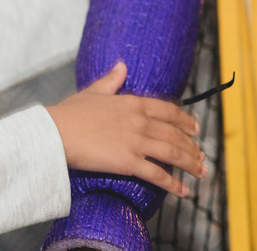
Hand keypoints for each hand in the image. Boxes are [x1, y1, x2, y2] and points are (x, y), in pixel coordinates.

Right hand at [45, 62, 204, 196]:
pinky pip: (158, 175)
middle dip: (192, 147)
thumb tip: (122, 66)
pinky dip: (174, 184)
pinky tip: (183, 191)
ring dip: (190, 164)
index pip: (168, 111)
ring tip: (200, 172)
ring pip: (173, 154)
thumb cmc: (69, 112)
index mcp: (132, 103)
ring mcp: (135, 142)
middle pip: (175, 135)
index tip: (195, 129)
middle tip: (201, 156)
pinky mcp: (129, 163)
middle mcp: (139, 121)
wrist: (55, 132)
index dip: (186, 121)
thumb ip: (111, 81)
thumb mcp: (92, 91)